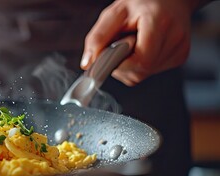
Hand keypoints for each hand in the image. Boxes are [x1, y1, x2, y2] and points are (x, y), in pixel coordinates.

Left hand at [81, 0, 202, 85]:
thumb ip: (98, 37)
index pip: (140, 62)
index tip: (108, 57)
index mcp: (160, 23)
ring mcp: (180, 49)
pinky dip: (141, 64)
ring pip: (144, 75)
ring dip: (130, 64)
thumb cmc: (142, 2)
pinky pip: (151, 71)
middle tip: (121, 44)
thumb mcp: (115, 13)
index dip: (119, 64)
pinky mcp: (180, 56)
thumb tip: (88, 63)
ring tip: (134, 42)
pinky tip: (143, 47)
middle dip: (122, 64)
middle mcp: (175, 38)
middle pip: (140, 72)